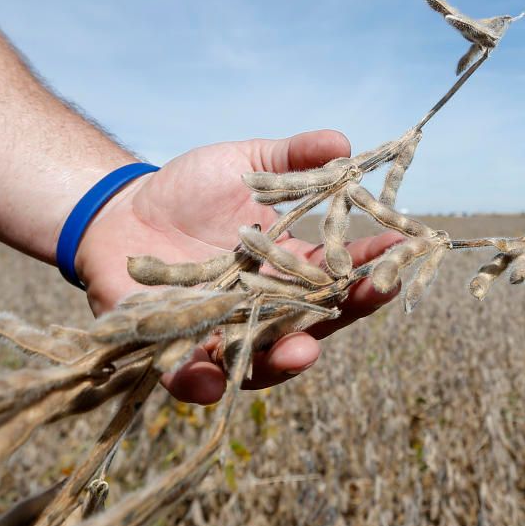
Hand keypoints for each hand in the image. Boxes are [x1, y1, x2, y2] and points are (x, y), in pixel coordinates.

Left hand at [74, 130, 403, 403]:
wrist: (120, 210)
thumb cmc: (190, 188)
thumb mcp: (245, 163)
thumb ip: (291, 158)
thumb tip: (342, 142)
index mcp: (290, 269)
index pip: (342, 272)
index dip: (374, 261)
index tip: (404, 246)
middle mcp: (268, 309)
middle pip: (318, 321)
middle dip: (350, 310)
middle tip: (378, 291)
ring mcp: (225, 332)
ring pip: (263, 362)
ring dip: (285, 360)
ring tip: (302, 352)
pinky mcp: (175, 351)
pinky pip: (191, 378)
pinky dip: (202, 383)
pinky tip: (212, 378)